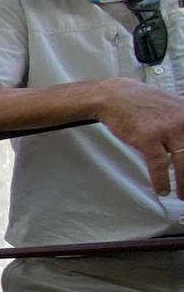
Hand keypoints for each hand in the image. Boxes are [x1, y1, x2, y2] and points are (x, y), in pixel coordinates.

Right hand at [96, 79, 183, 196]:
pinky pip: (160, 165)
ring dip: (183, 183)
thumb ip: (182, 121)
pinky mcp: (148, 138)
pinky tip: (163, 189)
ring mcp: (166, 129)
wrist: (113, 96)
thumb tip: (183, 142)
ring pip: (183, 162)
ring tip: (182, 195)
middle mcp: (183, 120)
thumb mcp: (170, 106)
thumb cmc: (139, 102)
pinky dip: (162, 180)